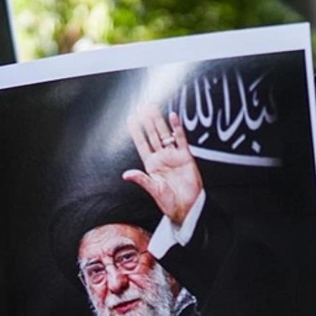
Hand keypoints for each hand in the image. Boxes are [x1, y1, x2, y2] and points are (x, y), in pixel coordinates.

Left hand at [123, 105, 202, 225]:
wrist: (188, 207)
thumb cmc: (170, 203)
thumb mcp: (154, 190)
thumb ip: (141, 180)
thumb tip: (127, 174)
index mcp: (151, 165)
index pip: (142, 144)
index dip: (136, 131)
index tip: (131, 118)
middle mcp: (162, 158)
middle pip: (152, 135)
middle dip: (147, 121)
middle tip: (142, 107)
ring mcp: (174, 156)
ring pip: (165, 135)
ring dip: (159, 122)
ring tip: (153, 108)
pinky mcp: (186, 157)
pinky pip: (181, 139)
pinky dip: (177, 128)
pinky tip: (173, 118)